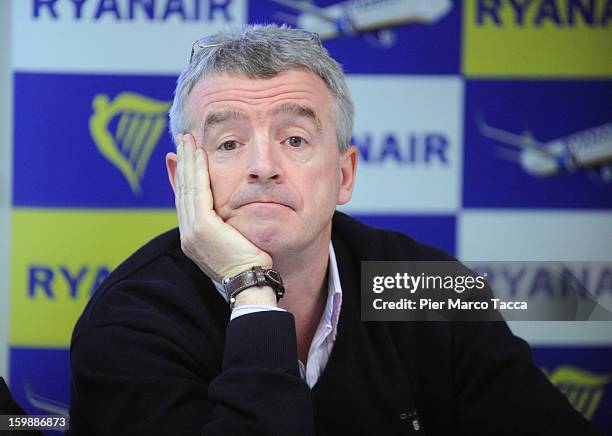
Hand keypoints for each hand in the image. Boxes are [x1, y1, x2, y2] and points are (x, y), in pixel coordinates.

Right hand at [171, 133, 273, 283]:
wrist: (250, 282)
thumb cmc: (250, 264)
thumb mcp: (234, 240)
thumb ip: (226, 223)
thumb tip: (228, 211)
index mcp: (193, 237)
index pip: (186, 199)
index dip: (183, 174)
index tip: (184, 155)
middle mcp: (187, 233)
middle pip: (182, 189)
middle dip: (181, 162)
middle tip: (182, 139)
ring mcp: (191, 231)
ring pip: (187, 187)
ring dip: (187, 161)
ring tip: (188, 139)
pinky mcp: (202, 227)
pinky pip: (198, 192)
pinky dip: (197, 171)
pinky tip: (198, 154)